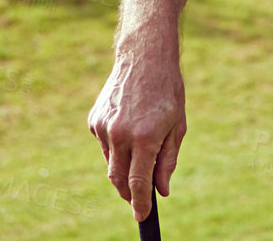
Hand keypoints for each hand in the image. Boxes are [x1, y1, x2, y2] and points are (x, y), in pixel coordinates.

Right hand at [88, 50, 187, 222]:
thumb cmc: (167, 91)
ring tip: (140, 145)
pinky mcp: (94, 120)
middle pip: (119, 180)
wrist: (144, 56)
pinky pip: (104, 145)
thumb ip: (167, 161)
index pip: (138, 182)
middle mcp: (121, 134)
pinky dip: (115, 147)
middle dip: (129, 193)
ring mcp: (104, 127)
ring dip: (123, 166)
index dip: (140, 203)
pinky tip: (128, 127)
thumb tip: (161, 191)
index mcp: (146, 136)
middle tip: (139, 198)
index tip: (142, 217)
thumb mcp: (178, 126)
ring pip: (110, 163)